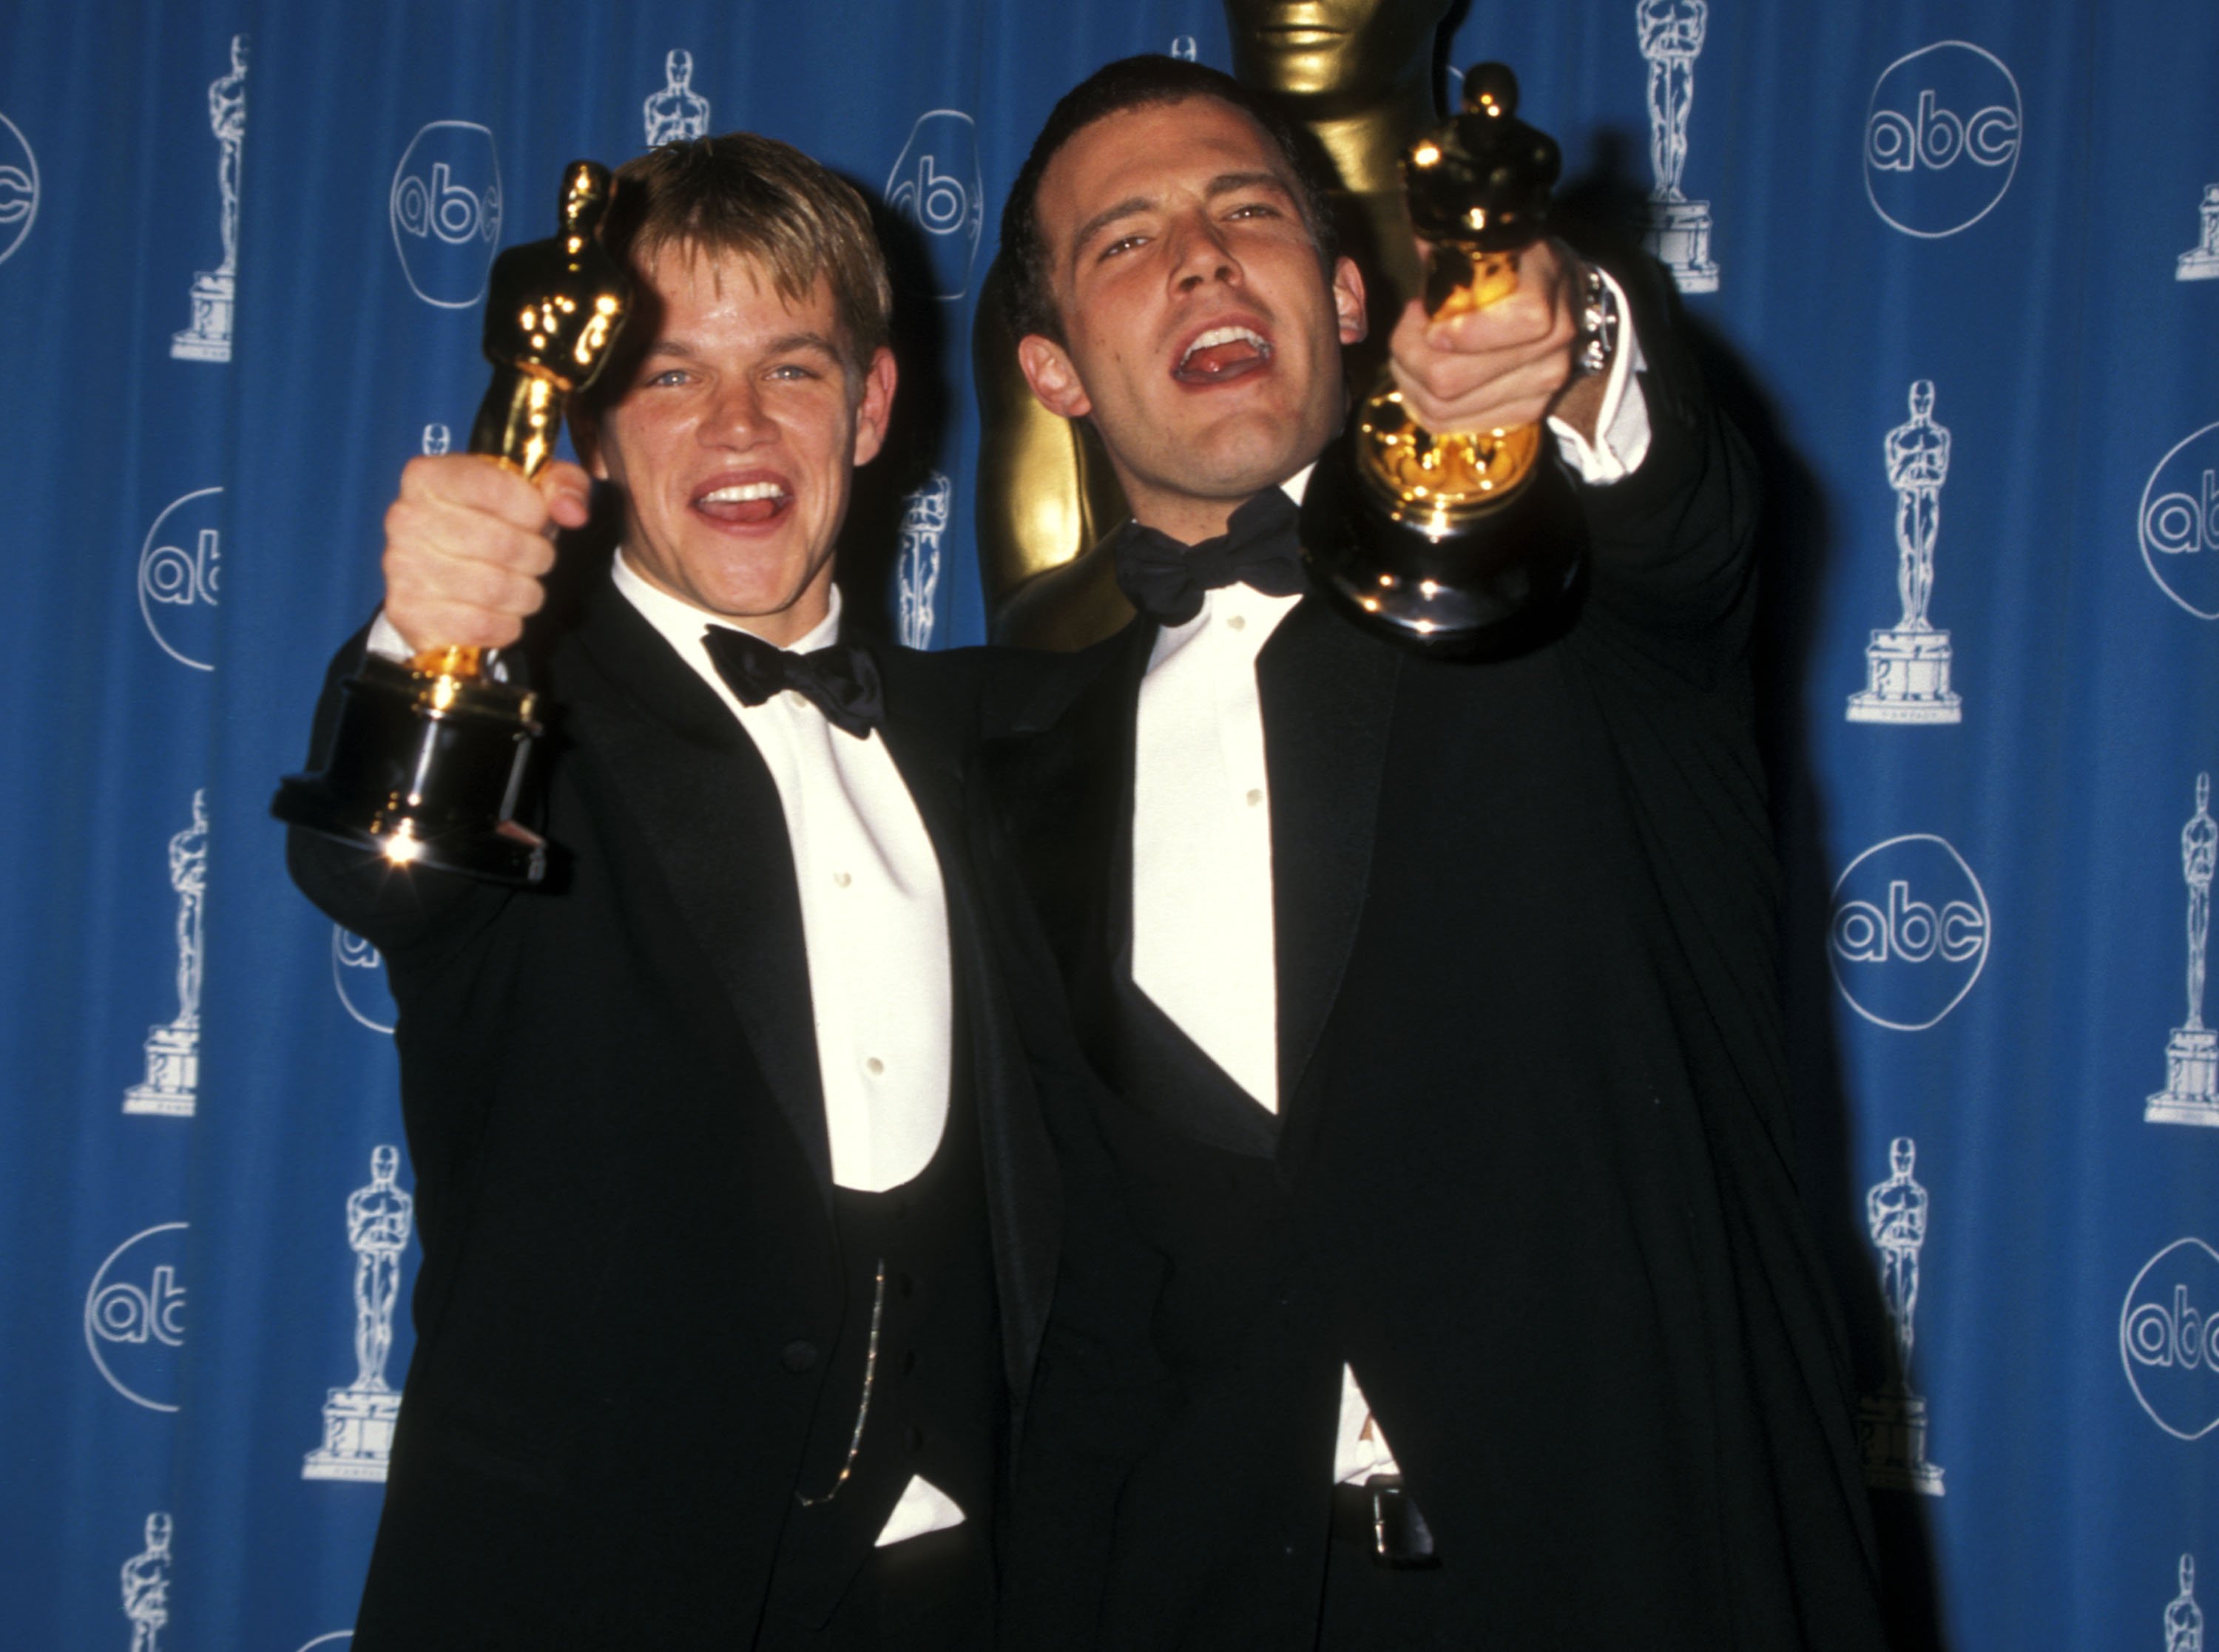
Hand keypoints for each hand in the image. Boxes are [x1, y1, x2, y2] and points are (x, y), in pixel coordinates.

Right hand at [380, 454, 592, 653]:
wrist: (441, 575)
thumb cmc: (489, 525)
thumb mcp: (530, 491)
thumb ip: (563, 484)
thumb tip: (572, 511)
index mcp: (429, 476)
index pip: (500, 489)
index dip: (535, 511)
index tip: (537, 520)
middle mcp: (406, 517)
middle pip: (505, 544)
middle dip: (537, 556)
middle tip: (534, 557)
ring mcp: (402, 567)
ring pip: (497, 589)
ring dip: (526, 593)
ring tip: (520, 584)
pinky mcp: (409, 613)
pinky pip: (482, 625)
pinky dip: (506, 624)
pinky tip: (499, 611)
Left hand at [1386, 237, 1582, 435]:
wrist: (1560, 297)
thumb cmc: (1509, 266)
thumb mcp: (1488, 244)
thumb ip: (1453, 250)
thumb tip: (1419, 250)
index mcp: (1550, 291)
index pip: (1519, 322)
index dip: (1462, 327)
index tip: (1425, 312)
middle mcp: (1556, 345)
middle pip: (1454, 379)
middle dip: (1410, 355)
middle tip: (1406, 331)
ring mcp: (1543, 386)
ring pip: (1444, 408)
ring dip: (1410, 380)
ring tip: (1409, 350)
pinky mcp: (1525, 413)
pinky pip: (1450, 425)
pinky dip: (1420, 403)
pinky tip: (1419, 377)